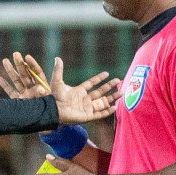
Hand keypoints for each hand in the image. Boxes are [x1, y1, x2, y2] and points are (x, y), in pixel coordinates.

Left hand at [0, 53, 119, 124]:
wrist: (54, 111)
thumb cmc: (55, 98)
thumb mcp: (57, 82)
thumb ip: (58, 70)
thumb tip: (57, 58)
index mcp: (78, 91)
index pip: (91, 84)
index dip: (99, 79)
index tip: (107, 74)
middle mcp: (84, 100)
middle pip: (100, 92)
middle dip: (110, 87)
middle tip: (119, 81)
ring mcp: (87, 108)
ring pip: (103, 102)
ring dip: (112, 98)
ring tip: (122, 93)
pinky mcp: (88, 116)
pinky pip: (100, 114)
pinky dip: (107, 111)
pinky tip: (115, 106)